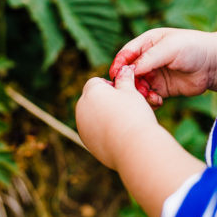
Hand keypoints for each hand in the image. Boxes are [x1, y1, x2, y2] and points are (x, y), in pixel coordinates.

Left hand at [76, 65, 205, 216]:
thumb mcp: (132, 92)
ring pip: (92, 116)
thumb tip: (124, 69)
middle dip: (105, 101)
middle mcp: (81, 107)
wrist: (134, 147)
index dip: (110, 86)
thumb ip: (125, 79)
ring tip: (124, 123)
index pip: (96, 82)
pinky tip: (119, 136)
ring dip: (103, 116)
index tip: (124, 94)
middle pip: (92, 99)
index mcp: (91, 92)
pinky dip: (103, 131)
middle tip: (125, 108)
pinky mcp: (86, 141)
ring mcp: (82, 126)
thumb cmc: (134, 115)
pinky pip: (94, 132)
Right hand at [109, 28, 216, 103]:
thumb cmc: (193, 48)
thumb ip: (148, 58)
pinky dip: (150, 100)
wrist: (216, 64)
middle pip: (129, 73)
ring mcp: (155, 74)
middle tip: (134, 90)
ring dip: (140, 93)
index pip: (126, 54)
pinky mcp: (163, 89)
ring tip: (150, 96)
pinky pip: (149, 96)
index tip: (116, 76)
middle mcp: (149, 59)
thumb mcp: (169, 48)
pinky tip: (158, 101)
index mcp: (147, 43)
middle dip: (129, 82)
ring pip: (138, 86)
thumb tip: (129, 70)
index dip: (119, 64)